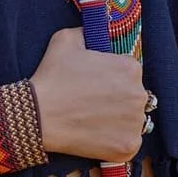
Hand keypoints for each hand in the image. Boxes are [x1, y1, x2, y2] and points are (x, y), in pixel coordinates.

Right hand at [31, 27, 150, 163]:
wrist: (38, 116)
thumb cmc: (52, 77)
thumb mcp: (66, 39)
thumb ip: (88, 32)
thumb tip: (95, 30)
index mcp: (130, 68)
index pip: (129, 72)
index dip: (111, 77)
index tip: (95, 85)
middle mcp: (139, 94)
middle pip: (134, 96)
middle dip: (118, 99)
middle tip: (93, 104)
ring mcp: (136, 123)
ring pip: (133, 120)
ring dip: (119, 121)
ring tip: (93, 120)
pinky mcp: (128, 146)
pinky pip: (128, 143)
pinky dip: (116, 142)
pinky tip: (96, 136)